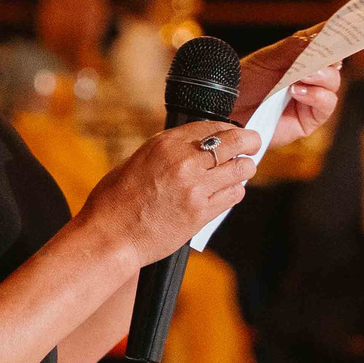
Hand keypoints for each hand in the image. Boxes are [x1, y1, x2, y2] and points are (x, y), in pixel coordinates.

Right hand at [82, 119, 262, 265]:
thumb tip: (192, 150)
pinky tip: (226, 192)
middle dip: (249, 142)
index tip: (234, 134)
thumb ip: (167, 153)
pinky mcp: (201, 213)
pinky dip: (234, 192)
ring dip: (243, 169)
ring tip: (238, 172)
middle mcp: (183, 161)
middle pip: (235, 142)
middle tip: (253, 144)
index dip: (229, 129)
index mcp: (165, 144)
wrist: (110, 236)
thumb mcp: (137, 161)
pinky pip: (234, 196)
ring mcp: (195, 188)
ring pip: (241, 170)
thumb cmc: (115, 202)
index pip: (213, 126)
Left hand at [235, 31, 341, 147]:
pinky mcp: (309, 119)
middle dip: (329, 55)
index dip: (337, 32)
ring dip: (322, 76)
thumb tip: (317, 37)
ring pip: (333, 82)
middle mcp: (310, 75)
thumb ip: (292, 48)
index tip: (344, 25)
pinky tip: (298, 92)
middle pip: (334, 61)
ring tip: (302, 76)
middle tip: (319, 55)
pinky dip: (316, 96)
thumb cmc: (243, 84)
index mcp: (301, 56)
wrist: (227, 111)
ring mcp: (312, 96)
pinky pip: (325, 105)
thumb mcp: (266, 59)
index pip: (325, 40)